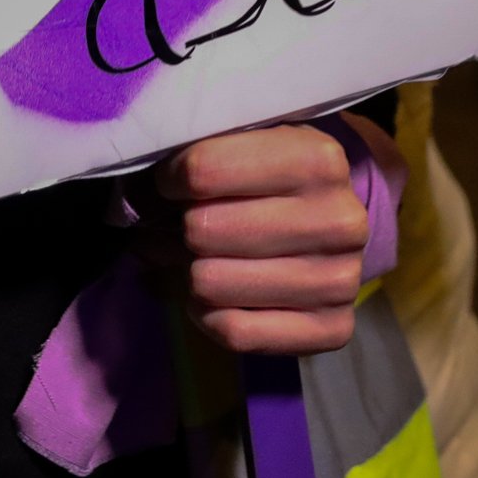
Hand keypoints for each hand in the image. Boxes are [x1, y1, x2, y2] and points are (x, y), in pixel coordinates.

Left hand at [149, 125, 367, 356]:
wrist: (331, 222)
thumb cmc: (271, 176)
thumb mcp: (241, 143)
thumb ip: (190, 159)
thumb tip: (134, 202)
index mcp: (318, 159)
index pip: (201, 171)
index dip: (169, 179)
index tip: (172, 182)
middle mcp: (340, 220)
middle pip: (203, 230)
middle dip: (184, 228)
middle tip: (190, 225)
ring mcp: (343, 280)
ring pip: (212, 284)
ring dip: (193, 272)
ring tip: (204, 258)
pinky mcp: (334, 329)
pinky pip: (234, 333)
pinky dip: (207, 316)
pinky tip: (215, 297)